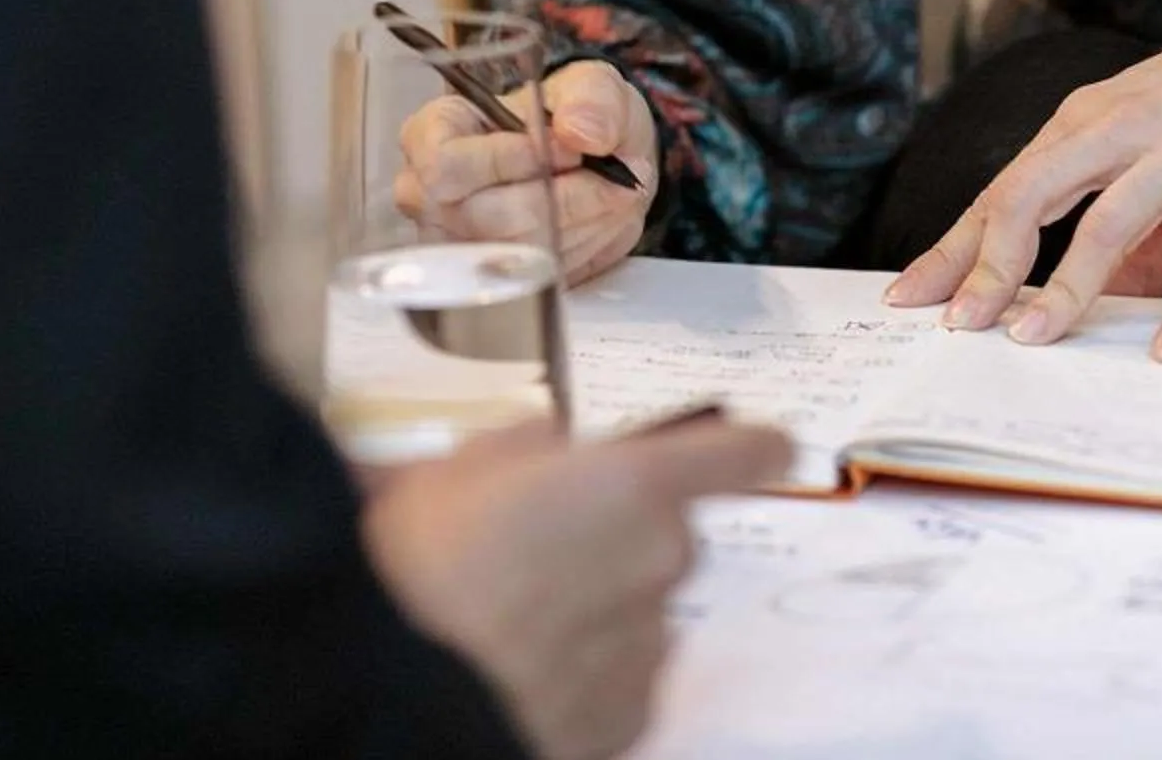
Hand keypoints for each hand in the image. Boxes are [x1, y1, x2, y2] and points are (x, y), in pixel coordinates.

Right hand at [361, 416, 793, 759]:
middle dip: (619, 534)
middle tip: (539, 544)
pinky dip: (586, 669)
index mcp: (632, 485)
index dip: (754, 447)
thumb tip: (547, 447)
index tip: (764, 445)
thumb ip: (523, 445)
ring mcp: (650, 647)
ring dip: (597, 604)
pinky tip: (523, 666)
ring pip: (641, 606)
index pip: (742, 453)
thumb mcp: (452, 468)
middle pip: (671, 534)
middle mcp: (660, 564)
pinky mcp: (630, 717)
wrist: (398, 692)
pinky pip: (622, 674)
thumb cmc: (420, 573)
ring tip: (510, 616)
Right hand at [397, 60, 658, 286]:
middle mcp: (428, 196)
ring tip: (599, 190)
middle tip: (600, 172)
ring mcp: (455, 244)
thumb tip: (579, 131)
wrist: (591, 164)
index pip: (448, 164)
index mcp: (430, 135)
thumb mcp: (589, 86)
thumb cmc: (569, 118)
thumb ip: (591, 98)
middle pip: (489, 219)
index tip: (567, 149)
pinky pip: (541, 276)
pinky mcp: (489, 278)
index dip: (512, 160)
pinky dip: (581, 247)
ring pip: (522, 252)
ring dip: (578, 222)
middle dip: (563, 197)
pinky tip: (588, 218)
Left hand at [886, 0, 1161, 361]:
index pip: (1002, 190)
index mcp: (1087, 121)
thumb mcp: (1142, 139)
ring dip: (1066, 288)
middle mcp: (1124, 132)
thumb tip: (1085, 298)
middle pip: (1032, 199)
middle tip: (956, 326)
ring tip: (1032, 339)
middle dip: (987, 267)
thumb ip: (1109, 212)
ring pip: (1108, 226)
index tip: (908, 296)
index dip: (954, 247)